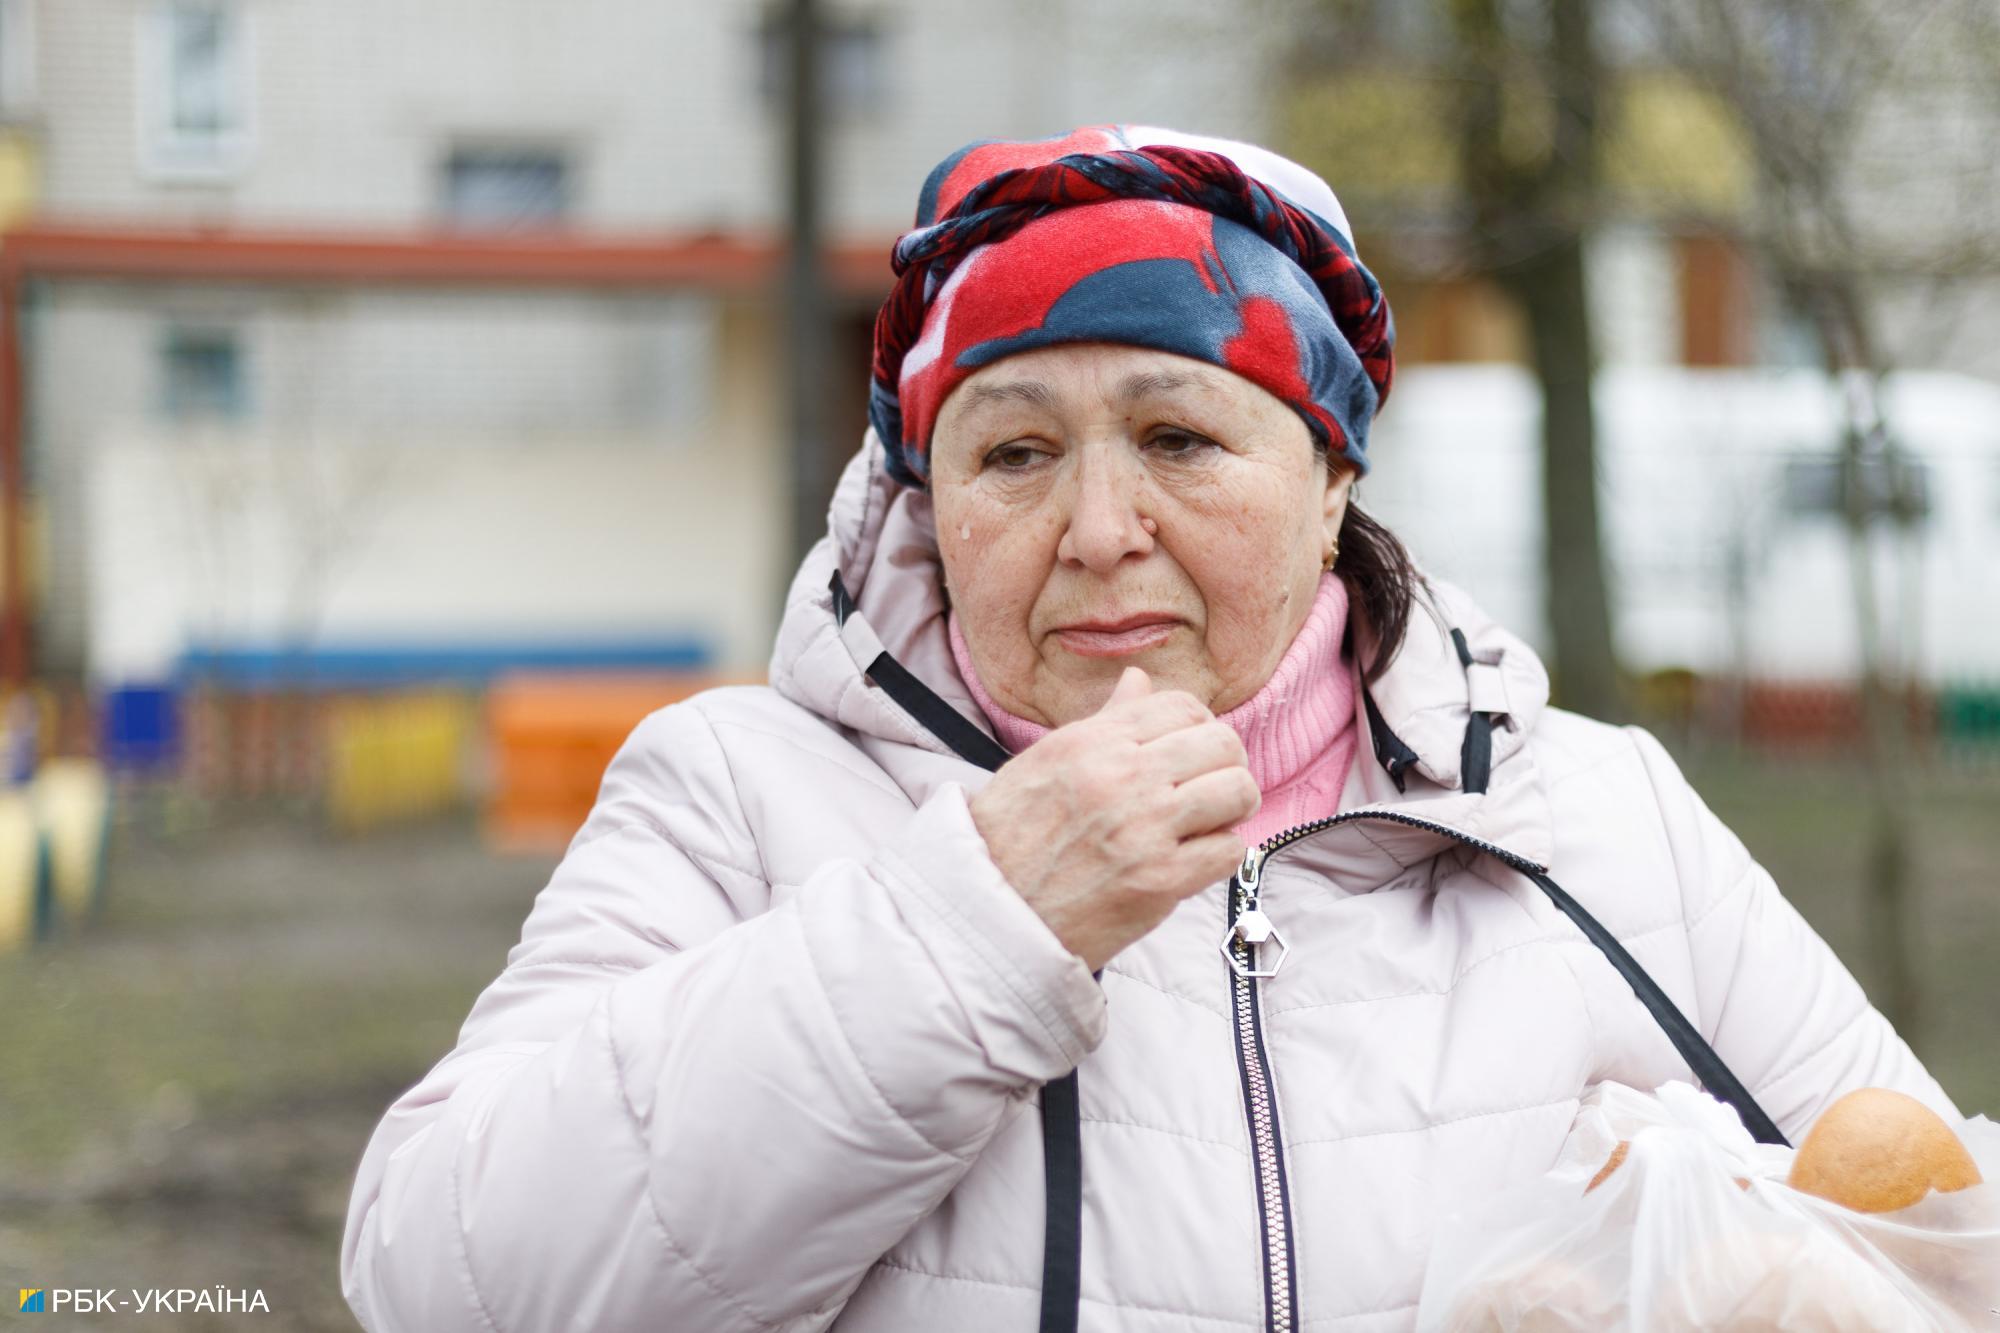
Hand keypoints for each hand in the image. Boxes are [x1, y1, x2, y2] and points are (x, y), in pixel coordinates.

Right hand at [968, 666, 1257, 971]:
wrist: (987, 913)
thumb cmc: (1008, 837)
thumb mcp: (1044, 762)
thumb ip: (1102, 722)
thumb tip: (1139, 681)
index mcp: (1092, 741)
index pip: (1183, 706)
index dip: (1197, 727)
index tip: (1189, 753)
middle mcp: (1122, 777)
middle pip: (1222, 743)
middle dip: (1225, 763)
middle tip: (1208, 787)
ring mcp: (1145, 829)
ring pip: (1237, 791)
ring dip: (1231, 807)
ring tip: (1209, 822)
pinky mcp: (1160, 881)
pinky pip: (1228, 850)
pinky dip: (1219, 854)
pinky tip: (1193, 860)